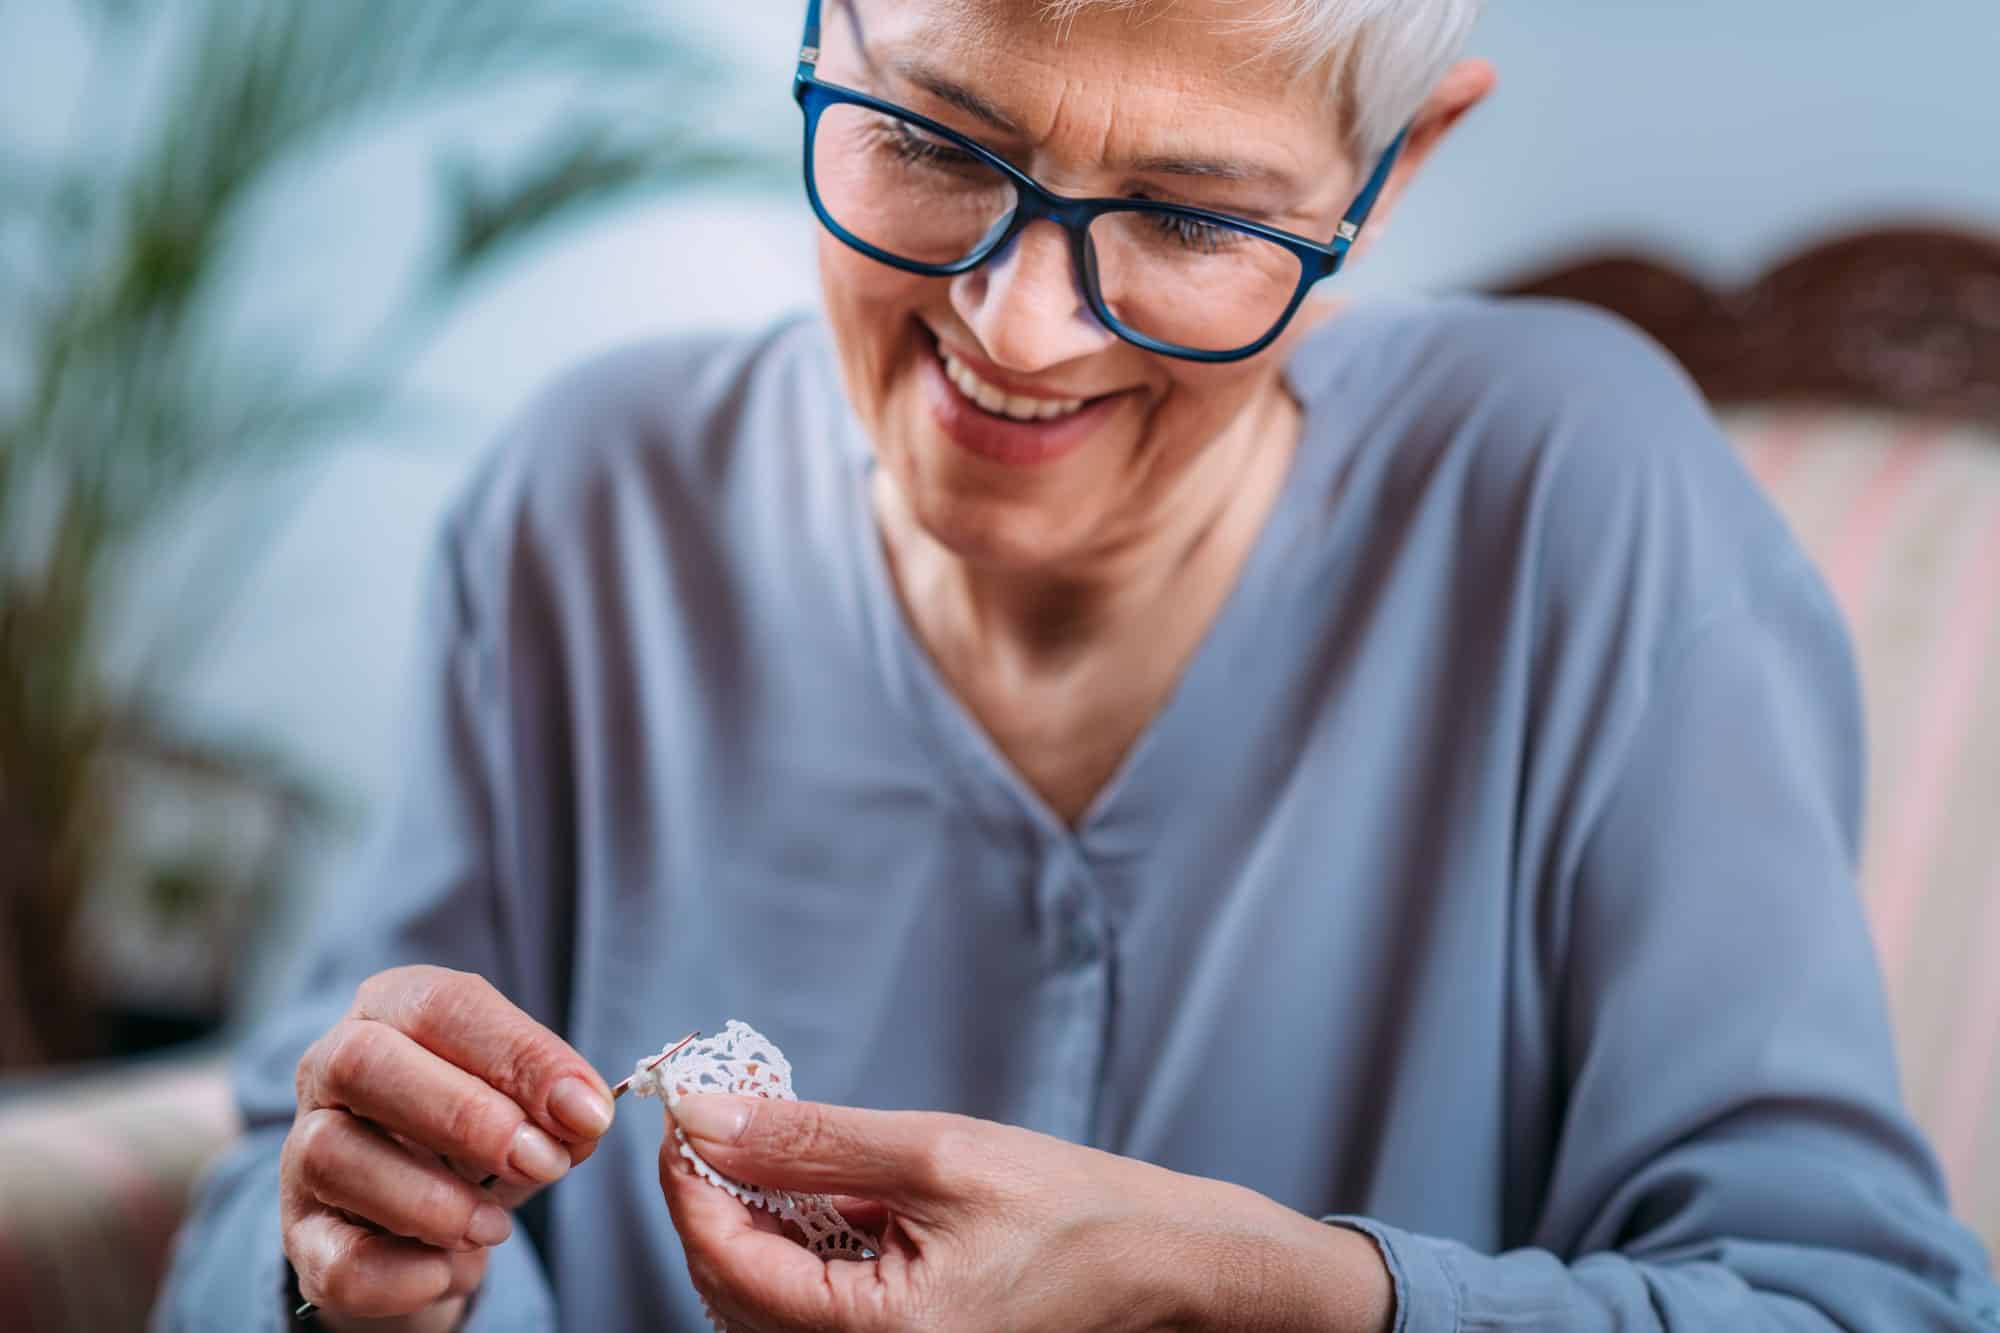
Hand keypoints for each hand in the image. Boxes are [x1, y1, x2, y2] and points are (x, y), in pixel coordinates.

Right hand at [281, 966, 615, 1330]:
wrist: (416, 1226)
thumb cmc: (473, 1141)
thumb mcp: (522, 1109)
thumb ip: (553, 1109)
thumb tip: (584, 1119)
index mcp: (393, 1010)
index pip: (443, 1005)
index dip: (520, 1055)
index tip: (586, 1110)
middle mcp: (329, 1068)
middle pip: (363, 1062)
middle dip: (465, 1115)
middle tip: (541, 1162)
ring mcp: (301, 1153)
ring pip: (332, 1156)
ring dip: (433, 1201)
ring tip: (494, 1227)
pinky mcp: (301, 1236)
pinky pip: (335, 1257)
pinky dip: (401, 1273)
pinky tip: (449, 1270)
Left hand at [657, 1095, 1394, 1332]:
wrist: (1165, 1262)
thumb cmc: (1078, 1214)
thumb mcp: (939, 1154)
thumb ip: (813, 1141)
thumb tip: (709, 1117)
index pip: (728, 1264)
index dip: (690, 1183)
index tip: (683, 1112)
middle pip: (734, 1292)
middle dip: (715, 1199)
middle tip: (719, 1116)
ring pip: (764, 1303)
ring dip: (751, 1221)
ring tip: (771, 1144)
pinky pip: (811, 1309)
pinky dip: (796, 1248)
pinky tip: (818, 1191)